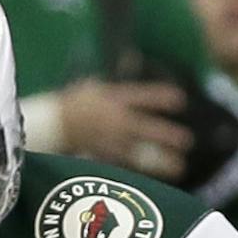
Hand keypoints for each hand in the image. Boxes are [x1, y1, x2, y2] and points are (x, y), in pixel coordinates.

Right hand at [51, 79, 193, 180]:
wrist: (50, 126)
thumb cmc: (73, 104)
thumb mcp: (94, 87)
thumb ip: (117, 82)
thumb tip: (133, 58)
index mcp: (110, 100)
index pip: (139, 97)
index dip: (159, 98)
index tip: (180, 100)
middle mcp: (111, 121)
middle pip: (143, 128)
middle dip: (164, 135)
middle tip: (187, 142)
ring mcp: (107, 141)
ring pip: (138, 152)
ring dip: (160, 160)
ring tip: (180, 168)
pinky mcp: (101, 156)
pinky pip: (125, 164)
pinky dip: (141, 170)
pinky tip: (157, 178)